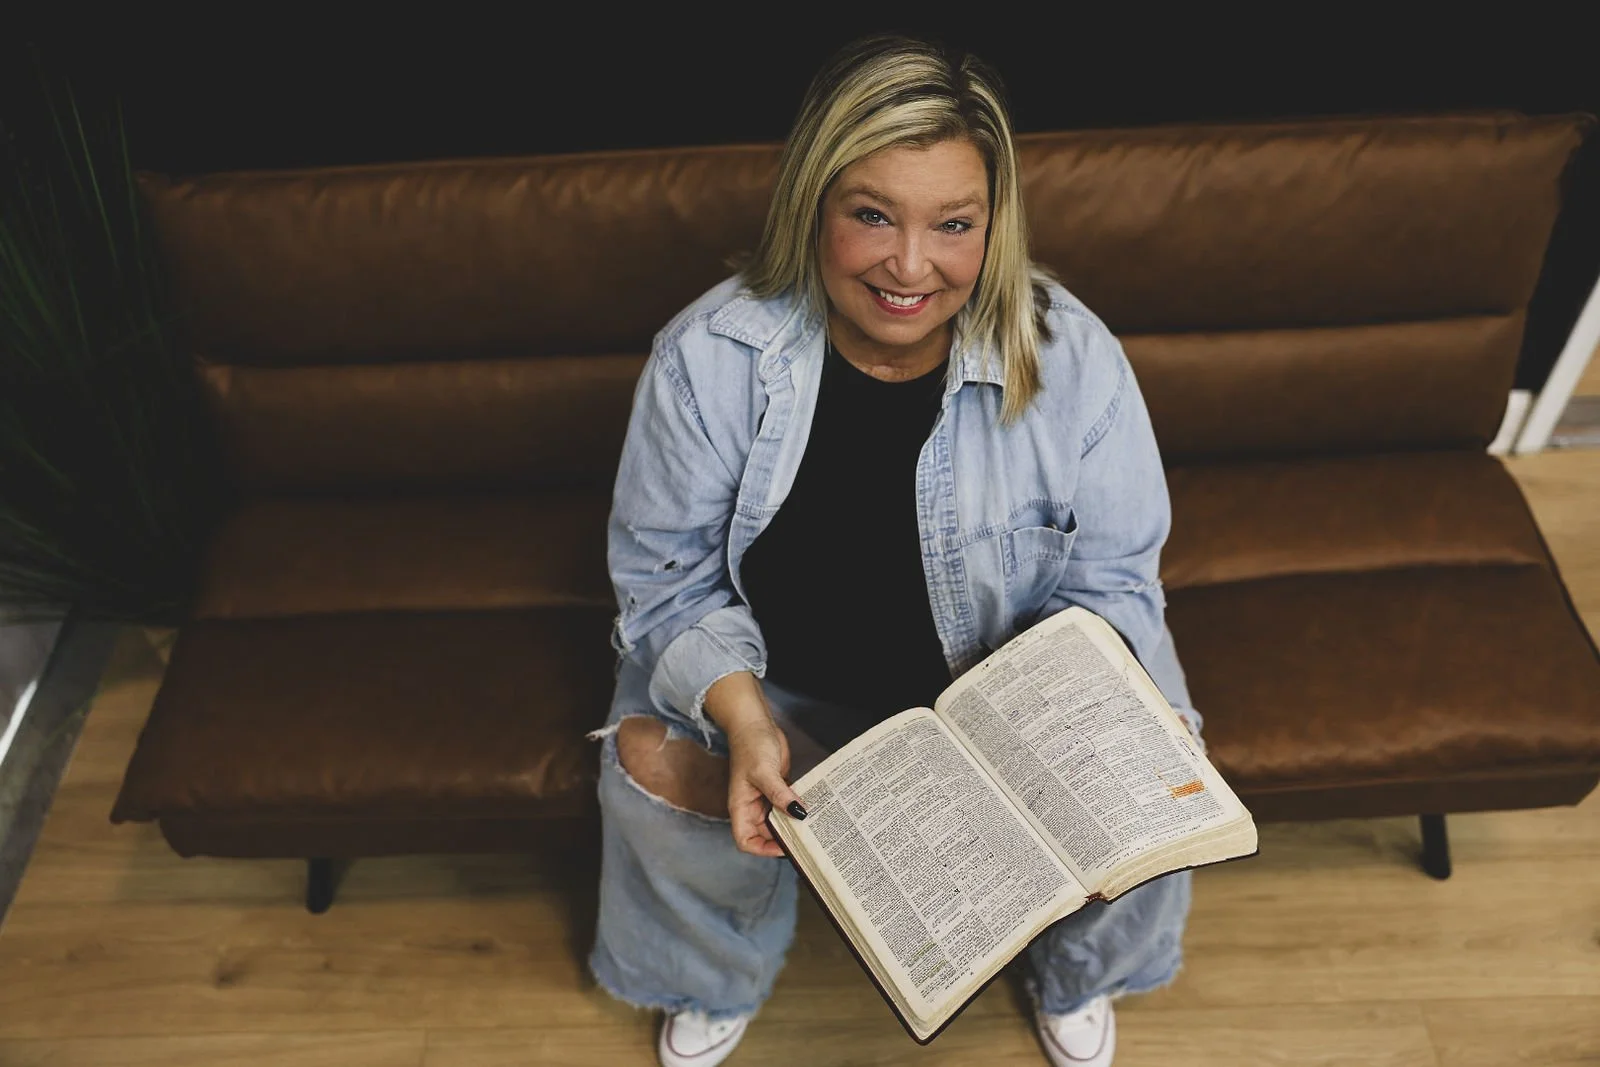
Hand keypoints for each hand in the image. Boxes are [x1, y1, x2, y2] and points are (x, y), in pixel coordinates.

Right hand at [725, 712, 805, 857]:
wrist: (755, 724)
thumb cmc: (751, 746)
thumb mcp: (764, 772)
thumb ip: (780, 795)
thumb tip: (799, 814)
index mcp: (741, 807)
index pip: (746, 841)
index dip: (763, 849)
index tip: (785, 847)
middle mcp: (752, 807)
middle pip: (766, 835)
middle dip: (784, 840)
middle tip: (807, 840)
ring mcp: (765, 798)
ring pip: (779, 821)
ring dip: (794, 825)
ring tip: (814, 828)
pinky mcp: (777, 789)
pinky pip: (787, 806)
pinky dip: (798, 809)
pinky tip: (814, 810)